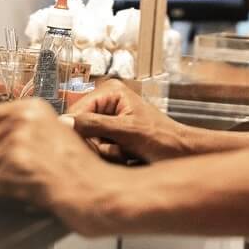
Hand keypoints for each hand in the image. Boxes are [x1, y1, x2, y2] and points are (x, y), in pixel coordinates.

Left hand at [0, 99, 127, 235]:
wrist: (98, 189)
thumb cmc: (82, 169)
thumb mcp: (55, 132)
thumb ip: (23, 129)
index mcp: (31, 107)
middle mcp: (23, 119)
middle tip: (4, 177)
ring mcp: (18, 140)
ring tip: (9, 188)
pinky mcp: (16, 165)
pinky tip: (11, 196)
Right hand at [69, 78, 193, 163]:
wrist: (183, 154)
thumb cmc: (164, 139)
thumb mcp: (126, 131)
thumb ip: (94, 125)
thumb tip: (65, 123)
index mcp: (110, 91)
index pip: (75, 112)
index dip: (80, 133)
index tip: (94, 147)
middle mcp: (107, 102)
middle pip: (81, 129)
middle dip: (98, 145)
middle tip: (121, 150)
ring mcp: (109, 119)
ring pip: (89, 142)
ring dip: (106, 153)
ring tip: (127, 153)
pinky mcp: (113, 135)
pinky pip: (99, 150)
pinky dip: (111, 157)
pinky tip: (127, 156)